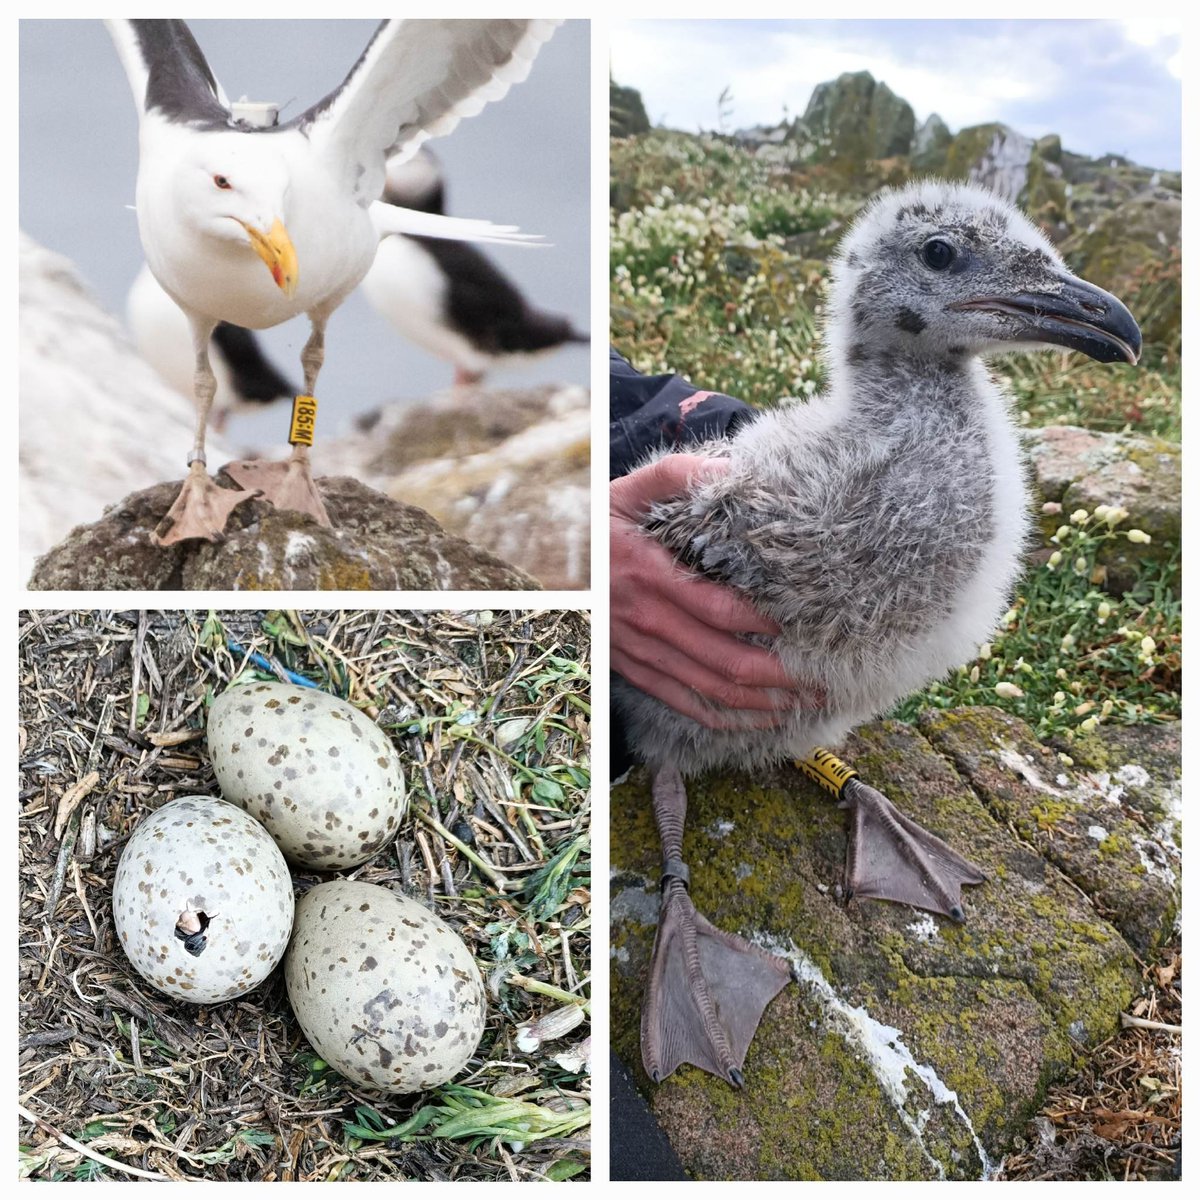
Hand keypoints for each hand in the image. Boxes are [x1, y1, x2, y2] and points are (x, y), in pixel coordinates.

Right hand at [611, 454, 822, 729]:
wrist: (543, 557)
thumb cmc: (597, 520)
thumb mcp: (629, 489)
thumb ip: (678, 474)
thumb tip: (732, 469)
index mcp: (646, 575)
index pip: (716, 610)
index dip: (763, 623)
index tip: (803, 624)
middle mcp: (642, 620)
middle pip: (722, 660)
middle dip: (779, 676)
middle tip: (824, 679)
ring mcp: (636, 650)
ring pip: (708, 689)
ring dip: (761, 702)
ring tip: (806, 703)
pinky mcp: (631, 668)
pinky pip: (681, 702)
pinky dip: (724, 718)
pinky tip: (759, 719)